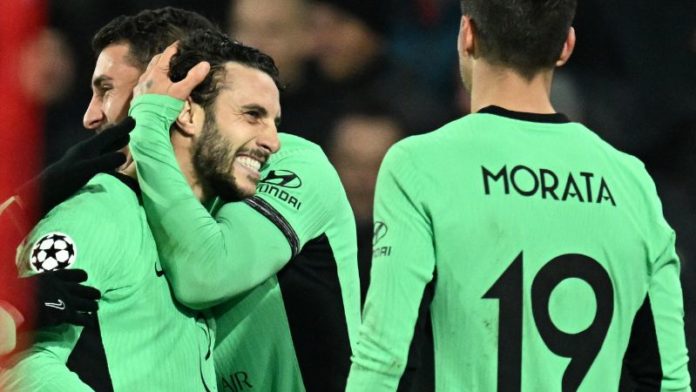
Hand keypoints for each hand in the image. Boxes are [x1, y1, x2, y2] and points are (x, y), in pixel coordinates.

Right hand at [12, 269, 100, 328]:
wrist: (19, 303)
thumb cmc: (21, 293)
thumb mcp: (34, 281)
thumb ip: (44, 282)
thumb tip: (46, 286)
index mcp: (56, 277)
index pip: (77, 274)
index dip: (82, 276)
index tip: (85, 278)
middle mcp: (65, 288)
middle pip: (86, 290)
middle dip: (93, 293)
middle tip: (97, 295)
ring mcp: (67, 301)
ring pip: (88, 304)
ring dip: (93, 306)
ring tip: (95, 307)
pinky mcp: (66, 314)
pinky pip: (82, 318)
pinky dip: (87, 320)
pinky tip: (90, 322)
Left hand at [17, 117, 134, 215]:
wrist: (43, 192)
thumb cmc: (64, 180)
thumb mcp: (87, 170)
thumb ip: (105, 162)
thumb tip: (123, 156)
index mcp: (87, 148)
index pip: (108, 135)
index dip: (121, 128)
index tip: (133, 119)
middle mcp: (85, 152)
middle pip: (105, 139)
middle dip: (118, 133)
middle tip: (129, 126)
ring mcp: (82, 161)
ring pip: (102, 148)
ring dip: (114, 144)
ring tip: (123, 140)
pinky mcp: (80, 171)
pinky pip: (100, 159)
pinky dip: (109, 156)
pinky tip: (110, 162)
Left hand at [133, 42, 209, 99]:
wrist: (147, 122)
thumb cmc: (163, 106)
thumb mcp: (181, 92)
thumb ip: (193, 78)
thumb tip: (205, 64)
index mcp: (157, 71)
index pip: (167, 53)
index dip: (175, 47)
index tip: (182, 43)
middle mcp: (146, 75)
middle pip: (156, 60)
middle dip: (165, 56)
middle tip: (175, 56)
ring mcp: (141, 85)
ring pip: (150, 70)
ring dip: (158, 67)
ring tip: (167, 69)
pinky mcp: (138, 94)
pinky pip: (146, 81)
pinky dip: (153, 78)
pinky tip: (157, 84)